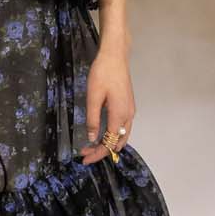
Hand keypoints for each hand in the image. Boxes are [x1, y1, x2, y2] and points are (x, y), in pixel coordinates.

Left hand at [79, 44, 134, 165]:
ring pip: (122, 136)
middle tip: (85, 153)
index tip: (84, 159)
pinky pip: (123, 128)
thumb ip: (93, 119)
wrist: (115, 56)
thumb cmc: (102, 74)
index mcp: (119, 115)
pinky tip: (103, 134)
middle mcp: (128, 116)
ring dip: (109, 144)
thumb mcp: (93, 97)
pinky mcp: (129, 106)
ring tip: (92, 146)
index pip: (109, 143)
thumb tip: (92, 138)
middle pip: (118, 142)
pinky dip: (114, 136)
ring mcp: (130, 111)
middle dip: (103, 151)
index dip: (97, 154)